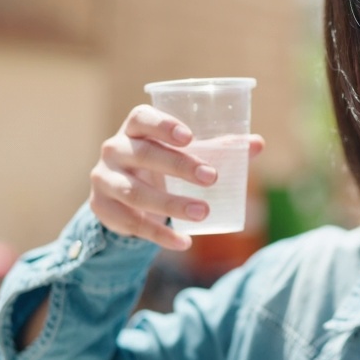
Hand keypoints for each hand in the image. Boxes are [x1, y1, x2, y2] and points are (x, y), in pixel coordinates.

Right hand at [88, 105, 264, 249]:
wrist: (120, 195)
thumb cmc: (159, 164)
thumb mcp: (182, 153)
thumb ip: (218, 148)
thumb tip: (257, 144)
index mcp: (134, 128)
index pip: (141, 117)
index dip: (163, 124)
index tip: (190, 137)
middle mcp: (114, 149)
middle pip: (144, 154)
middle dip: (179, 166)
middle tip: (212, 178)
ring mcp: (104, 178)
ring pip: (136, 193)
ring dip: (171, 204)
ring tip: (203, 212)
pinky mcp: (102, 208)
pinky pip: (131, 223)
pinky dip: (159, 235)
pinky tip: (183, 242)